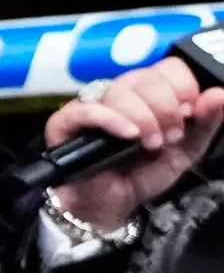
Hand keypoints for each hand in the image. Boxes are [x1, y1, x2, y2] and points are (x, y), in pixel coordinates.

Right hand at [43, 56, 222, 231]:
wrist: (114, 205)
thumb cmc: (144, 174)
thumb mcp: (187, 149)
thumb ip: (206, 122)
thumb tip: (219, 94)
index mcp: (150, 93)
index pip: (168, 67)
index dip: (184, 87)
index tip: (188, 115)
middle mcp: (121, 93)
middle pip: (145, 77)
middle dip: (166, 107)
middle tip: (170, 136)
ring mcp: (92, 106)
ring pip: (120, 91)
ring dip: (144, 118)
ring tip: (150, 143)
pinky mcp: (65, 123)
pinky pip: (88, 109)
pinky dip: (112, 120)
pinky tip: (129, 135)